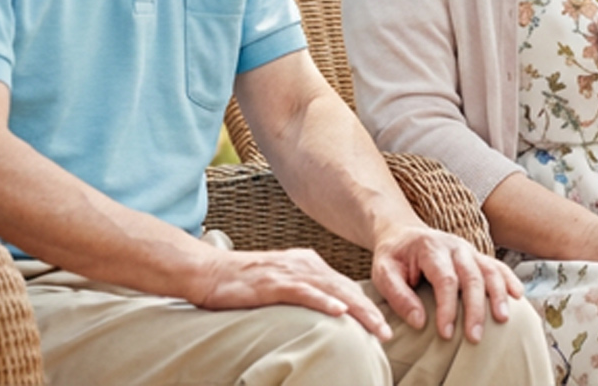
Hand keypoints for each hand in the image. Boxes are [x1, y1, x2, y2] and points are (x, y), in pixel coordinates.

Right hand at [191, 245, 394, 339]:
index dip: (367, 305)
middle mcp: (305, 265)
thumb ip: (304, 293)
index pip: (345, 286)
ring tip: (377, 327)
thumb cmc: (242, 283)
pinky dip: (323, 302)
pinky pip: (303, 293)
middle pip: (345, 289)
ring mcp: (289, 272)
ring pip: (332, 291)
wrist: (207, 271)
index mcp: (309, 264)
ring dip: (357, 310)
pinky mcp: (272, 282)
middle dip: (370, 311)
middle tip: (389, 332)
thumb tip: (325, 312)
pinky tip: (339, 312)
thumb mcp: (281, 284)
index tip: (385, 324)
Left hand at [373, 225, 525, 343]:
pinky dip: (509, 280)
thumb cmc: (393, 256)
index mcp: (430, 248)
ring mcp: (469, 250)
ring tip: (502, 319)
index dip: (447, 308)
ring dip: (498, 295)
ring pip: (490, 270)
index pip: (445, 279)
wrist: (402, 233)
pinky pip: (497, 266)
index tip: (446, 333)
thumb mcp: (383, 273)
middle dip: (475, 309)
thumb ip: (399, 296)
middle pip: (472, 277)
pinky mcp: (476, 256)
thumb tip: (420, 322)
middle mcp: (454, 246)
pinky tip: (517, 296)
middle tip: (474, 337)